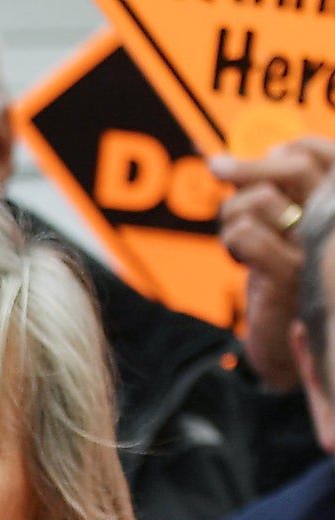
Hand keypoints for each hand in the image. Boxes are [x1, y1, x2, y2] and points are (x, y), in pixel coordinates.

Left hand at [213, 138, 334, 388]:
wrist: (293, 347)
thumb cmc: (284, 280)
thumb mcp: (282, 228)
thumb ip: (267, 190)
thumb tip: (220, 161)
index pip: (323, 153)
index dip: (285, 149)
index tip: (263, 158)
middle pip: (295, 167)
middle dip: (249, 169)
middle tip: (220, 170)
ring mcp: (318, 250)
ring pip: (260, 200)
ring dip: (234, 215)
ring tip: (240, 241)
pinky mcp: (290, 276)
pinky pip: (246, 233)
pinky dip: (232, 242)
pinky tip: (241, 260)